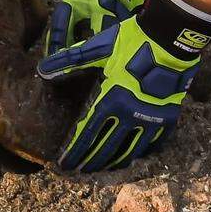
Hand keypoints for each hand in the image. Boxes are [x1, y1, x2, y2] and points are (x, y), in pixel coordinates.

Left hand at [38, 0, 210, 171]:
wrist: (169, 39)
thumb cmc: (129, 41)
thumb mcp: (95, 49)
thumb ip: (68, 62)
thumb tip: (41, 71)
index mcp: (108, 99)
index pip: (86, 133)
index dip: (74, 151)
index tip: (63, 165)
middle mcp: (129, 113)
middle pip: (105, 147)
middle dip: (89, 162)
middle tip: (78, 172)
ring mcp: (151, 118)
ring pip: (129, 150)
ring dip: (113, 162)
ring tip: (101, 169)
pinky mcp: (168, 117)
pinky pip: (152, 144)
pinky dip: (139, 153)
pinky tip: (131, 158)